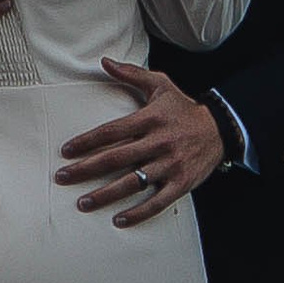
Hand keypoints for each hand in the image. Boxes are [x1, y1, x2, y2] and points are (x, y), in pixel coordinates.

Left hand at [56, 62, 225, 222]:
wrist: (220, 129)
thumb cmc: (183, 108)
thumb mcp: (161, 85)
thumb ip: (131, 73)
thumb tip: (104, 62)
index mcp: (150, 119)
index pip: (112, 131)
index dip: (87, 141)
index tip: (67, 151)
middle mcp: (158, 142)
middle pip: (116, 158)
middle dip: (86, 170)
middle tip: (63, 178)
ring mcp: (170, 165)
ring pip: (133, 183)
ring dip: (105, 195)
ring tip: (83, 203)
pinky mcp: (181, 183)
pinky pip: (157, 202)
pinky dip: (138, 213)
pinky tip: (119, 220)